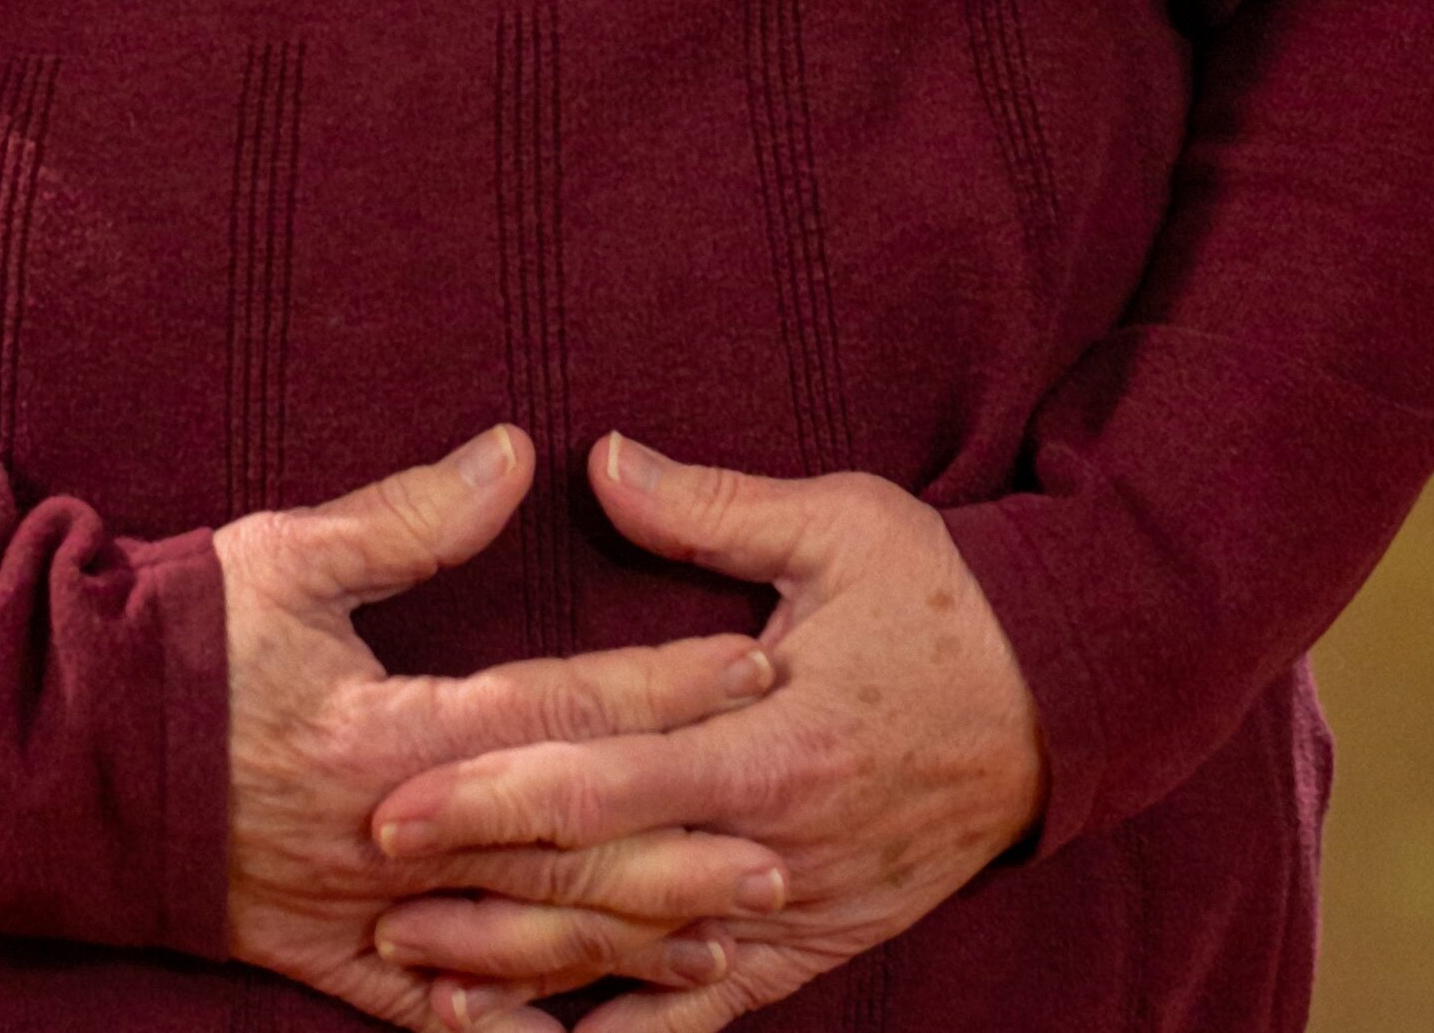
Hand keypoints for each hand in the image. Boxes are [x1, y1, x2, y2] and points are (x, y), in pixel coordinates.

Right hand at [221, 423, 797, 1031]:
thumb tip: (517, 451)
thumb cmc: (182, 639)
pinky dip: (513, 1027)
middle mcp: (390, 835)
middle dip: (679, 841)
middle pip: (563, 843)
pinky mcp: (330, 961)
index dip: (661, 686)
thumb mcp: (288, 555)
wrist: (64, 759)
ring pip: (521, 937)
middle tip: (785, 838)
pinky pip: (435, 1014)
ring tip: (730, 935)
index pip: (556, 706)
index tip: (753, 660)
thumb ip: (410, 515)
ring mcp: (363, 913)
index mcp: (386, 730)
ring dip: (629, 939)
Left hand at [361, 435, 1047, 1027]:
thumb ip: (710, 507)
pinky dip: (630, 1032)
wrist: (1064, 702)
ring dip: (530, 973)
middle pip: (603, 882)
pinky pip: (712, 1007)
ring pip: (643, 964)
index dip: (494, 789)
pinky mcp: (814, 941)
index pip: (604, 777)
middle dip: (480, 889)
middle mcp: (776, 844)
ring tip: (420, 974)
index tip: (396, 794)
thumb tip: (598, 458)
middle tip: (369, 887)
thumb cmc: (943, 596)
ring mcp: (795, 907)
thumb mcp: (838, 525)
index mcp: (772, 739)